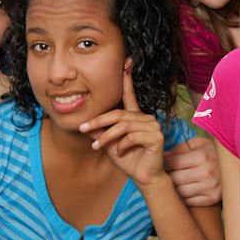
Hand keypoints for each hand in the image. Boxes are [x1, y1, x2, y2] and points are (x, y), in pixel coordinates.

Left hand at [79, 71, 165, 188]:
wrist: (144, 177)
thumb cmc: (128, 160)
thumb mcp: (109, 144)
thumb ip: (99, 132)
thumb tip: (82, 124)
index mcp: (136, 116)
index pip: (129, 95)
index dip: (127, 79)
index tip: (126, 62)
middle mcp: (145, 118)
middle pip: (118, 114)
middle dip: (98, 121)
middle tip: (83, 128)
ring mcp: (153, 126)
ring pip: (123, 126)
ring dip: (106, 137)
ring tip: (97, 147)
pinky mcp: (156, 136)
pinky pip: (132, 136)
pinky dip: (121, 145)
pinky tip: (119, 153)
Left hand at [165, 137, 220, 206]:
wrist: (239, 165)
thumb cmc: (215, 152)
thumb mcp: (200, 143)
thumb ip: (181, 148)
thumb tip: (163, 156)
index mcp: (203, 156)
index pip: (172, 162)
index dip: (164, 163)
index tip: (162, 163)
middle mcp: (207, 173)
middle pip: (174, 179)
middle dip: (167, 176)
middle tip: (165, 173)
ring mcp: (210, 188)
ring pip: (180, 192)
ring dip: (173, 188)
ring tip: (174, 181)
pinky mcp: (213, 199)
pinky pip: (189, 201)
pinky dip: (183, 197)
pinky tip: (184, 189)